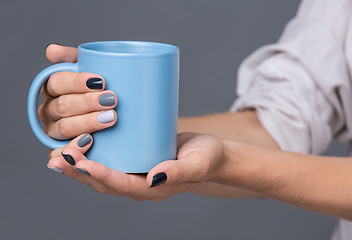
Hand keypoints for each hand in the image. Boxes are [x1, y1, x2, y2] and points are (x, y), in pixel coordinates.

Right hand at [38, 44, 116, 145]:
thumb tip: (52, 50)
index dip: (76, 81)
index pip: (56, 83)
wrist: (118, 127)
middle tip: (112, 100)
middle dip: (87, 102)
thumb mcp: (92, 76)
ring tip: (111, 117)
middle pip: (62, 106)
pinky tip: (89, 142)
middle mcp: (50, 112)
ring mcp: (55, 133)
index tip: (101, 80)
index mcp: (54, 90)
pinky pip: (60, 153)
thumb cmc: (102, 95)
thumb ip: (74, 60)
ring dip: (86, 122)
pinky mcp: (62, 151)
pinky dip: (72, 148)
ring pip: (64, 128)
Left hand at [47, 132, 224, 200]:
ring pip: (101, 174)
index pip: (121, 184)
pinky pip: (109, 162)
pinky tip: (77, 145)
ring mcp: (136, 173)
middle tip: (57, 158)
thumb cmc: (206, 158)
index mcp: (153, 188)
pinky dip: (90, 156)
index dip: (99, 175)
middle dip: (79, 171)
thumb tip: (154, 178)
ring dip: (78, 166)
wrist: (210, 153)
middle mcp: (140, 184)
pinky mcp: (134, 160)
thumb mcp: (197, 164)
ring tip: (57, 154)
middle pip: (103, 182)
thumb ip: (179, 172)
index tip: (80, 162)